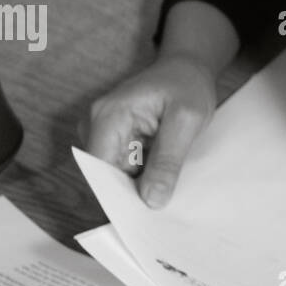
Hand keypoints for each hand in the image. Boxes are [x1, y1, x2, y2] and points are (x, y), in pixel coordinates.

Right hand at [82, 53, 216, 206]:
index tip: (143, 217)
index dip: (119, 196)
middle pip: (106, 174)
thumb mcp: (187, 121)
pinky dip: (143, 175)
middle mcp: (97, 123)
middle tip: (163, 207)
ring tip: (168, 188)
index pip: (101, 169)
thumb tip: (151, 200)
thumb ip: (168, 161)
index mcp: (108, 115)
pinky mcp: (115, 138)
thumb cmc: (187, 85)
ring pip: (116, 174)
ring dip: (139, 184)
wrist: (187, 67)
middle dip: (132, 192)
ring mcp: (104, 131)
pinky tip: (163, 178)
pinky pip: (125, 166)